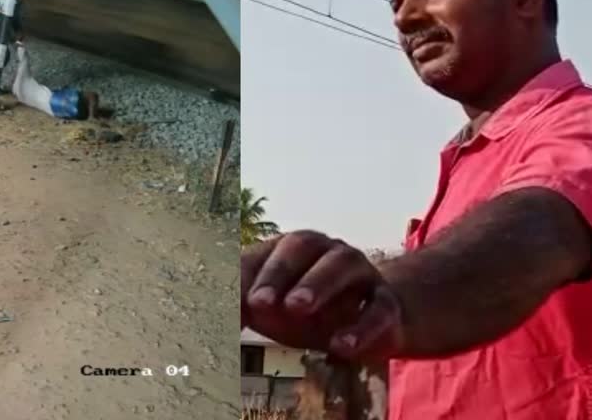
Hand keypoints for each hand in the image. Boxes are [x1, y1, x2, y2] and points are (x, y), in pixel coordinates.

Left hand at [242, 230, 402, 361]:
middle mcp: (328, 251)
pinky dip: (360, 327)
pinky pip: (377, 308)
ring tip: (296, 308)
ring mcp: (361, 272)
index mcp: (297, 248)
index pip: (270, 250)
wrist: (375, 320)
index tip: (237, 300)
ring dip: (318, 284)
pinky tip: (340, 346)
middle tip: (259, 302)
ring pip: (343, 265)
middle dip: (279, 272)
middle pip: (304, 246)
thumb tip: (205, 312)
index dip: (252, 272)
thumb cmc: (312, 310)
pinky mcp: (386, 302)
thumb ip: (243, 305)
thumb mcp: (276, 308)